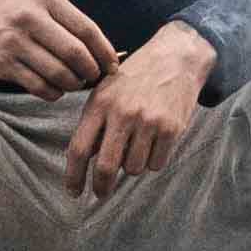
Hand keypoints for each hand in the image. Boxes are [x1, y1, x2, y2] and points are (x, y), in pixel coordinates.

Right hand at [0, 0, 115, 96]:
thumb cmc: (15, 14)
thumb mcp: (41, 4)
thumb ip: (70, 24)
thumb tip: (105, 55)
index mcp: (46, 0)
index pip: (87, 29)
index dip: (104, 51)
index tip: (112, 65)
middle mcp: (31, 18)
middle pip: (75, 53)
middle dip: (90, 71)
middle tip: (92, 77)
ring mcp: (15, 42)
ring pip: (59, 73)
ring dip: (73, 84)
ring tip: (74, 83)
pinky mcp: (4, 65)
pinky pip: (40, 87)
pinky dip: (54, 93)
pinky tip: (55, 89)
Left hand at [67, 25, 216, 198]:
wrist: (177, 57)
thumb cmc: (136, 76)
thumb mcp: (106, 91)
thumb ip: (94, 123)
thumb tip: (85, 158)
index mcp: (100, 104)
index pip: (78, 148)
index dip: (73, 176)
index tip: (73, 192)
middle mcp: (123, 113)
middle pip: (105, 166)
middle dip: (101, 187)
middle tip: (100, 193)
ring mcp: (148, 122)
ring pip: (133, 168)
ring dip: (132, 166)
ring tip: (136, 147)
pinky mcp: (171, 129)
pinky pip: (156, 164)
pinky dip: (152, 161)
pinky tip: (154, 143)